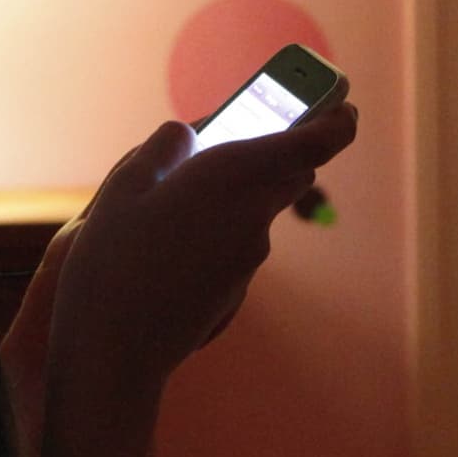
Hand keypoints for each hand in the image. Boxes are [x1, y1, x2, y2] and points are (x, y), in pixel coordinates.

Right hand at [49, 81, 357, 393]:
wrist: (115, 354)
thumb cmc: (114, 262)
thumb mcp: (125, 187)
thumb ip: (162, 149)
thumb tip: (187, 133)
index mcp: (236, 175)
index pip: (318, 141)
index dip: (336, 117)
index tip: (343, 103)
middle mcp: (254, 215)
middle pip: (290, 171)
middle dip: (276, 148)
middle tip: (242, 129)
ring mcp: (249, 257)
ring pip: (257, 208)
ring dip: (234, 191)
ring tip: (175, 191)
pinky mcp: (235, 288)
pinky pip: (235, 243)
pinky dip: (216, 229)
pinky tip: (168, 241)